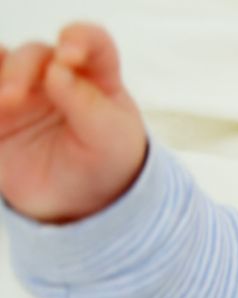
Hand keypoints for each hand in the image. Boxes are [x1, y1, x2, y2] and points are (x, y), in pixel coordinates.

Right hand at [0, 22, 145, 223]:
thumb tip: (56, 69)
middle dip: (22, 69)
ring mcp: (25, 92)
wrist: (82, 201)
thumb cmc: (107, 162)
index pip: (92, 42)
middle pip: (35, 55)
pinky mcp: (0, 115)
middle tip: (14, 97)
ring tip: (2, 104)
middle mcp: (58, 77)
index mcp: (97, 76)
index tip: (69, 57)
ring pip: (2, 65)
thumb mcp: (110, 137)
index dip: (79, 39)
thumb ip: (86, 103)